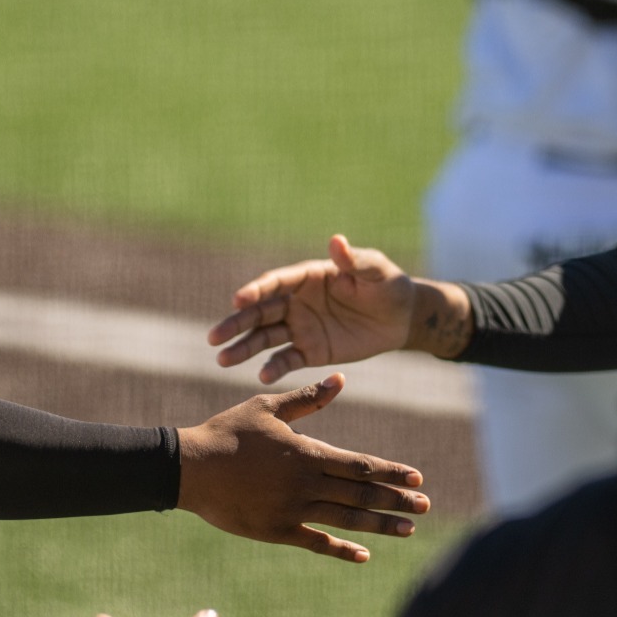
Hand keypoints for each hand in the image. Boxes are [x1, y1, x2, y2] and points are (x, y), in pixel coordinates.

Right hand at [177, 373, 428, 562]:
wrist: (187, 468)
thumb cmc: (228, 432)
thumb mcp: (269, 408)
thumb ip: (308, 400)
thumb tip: (341, 379)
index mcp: (308, 453)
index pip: (362, 465)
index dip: (392, 472)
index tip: (418, 478)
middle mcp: (306, 483)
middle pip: (362, 494)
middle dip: (397, 501)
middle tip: (426, 507)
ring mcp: (291, 510)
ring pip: (346, 520)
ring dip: (380, 526)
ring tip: (409, 530)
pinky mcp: (274, 531)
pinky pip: (316, 542)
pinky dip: (342, 550)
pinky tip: (365, 555)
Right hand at [208, 236, 418, 383]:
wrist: (402, 318)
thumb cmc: (388, 285)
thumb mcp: (375, 270)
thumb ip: (353, 260)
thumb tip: (336, 240)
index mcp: (308, 277)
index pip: (276, 283)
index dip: (257, 290)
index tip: (239, 300)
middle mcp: (297, 302)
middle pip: (261, 312)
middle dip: (237, 323)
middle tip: (214, 337)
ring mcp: (301, 327)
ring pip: (265, 337)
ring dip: (244, 348)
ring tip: (222, 359)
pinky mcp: (311, 351)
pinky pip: (287, 360)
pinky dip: (274, 368)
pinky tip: (263, 376)